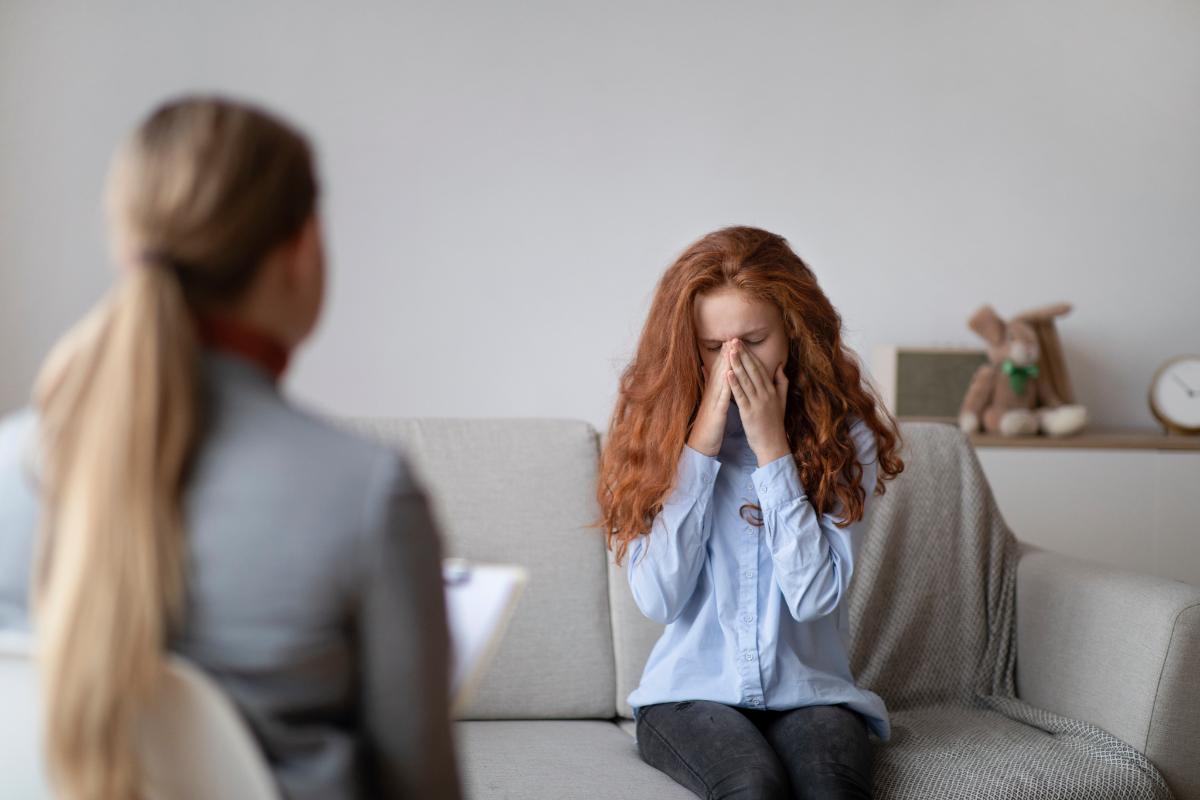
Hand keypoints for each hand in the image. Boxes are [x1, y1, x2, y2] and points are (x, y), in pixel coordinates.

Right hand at [687, 341, 733, 456]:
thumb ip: (710, 388)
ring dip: (725, 364)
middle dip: (726, 354)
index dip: (726, 355)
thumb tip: (706, 373)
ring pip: (720, 380)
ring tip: (731, 350)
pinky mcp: (716, 412)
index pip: (721, 370)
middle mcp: (712, 394)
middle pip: (720, 370)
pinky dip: (725, 385)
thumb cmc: (708, 425)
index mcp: (713, 392)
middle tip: (732, 336)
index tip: (732, 340)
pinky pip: (721, 397)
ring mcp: (713, 402)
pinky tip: (729, 374)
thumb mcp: (710, 404)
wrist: (700, 444)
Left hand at [726, 339, 789, 465]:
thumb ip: (782, 382)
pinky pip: (740, 396)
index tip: (741, 342)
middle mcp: (765, 394)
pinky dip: (734, 384)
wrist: (773, 445)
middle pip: (752, 370)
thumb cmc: (775, 423)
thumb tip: (780, 366)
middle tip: (733, 339)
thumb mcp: (782, 400)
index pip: (760, 368)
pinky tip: (728, 373)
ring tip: (729, 351)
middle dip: (742, 354)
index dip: (750, 354)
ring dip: (737, 364)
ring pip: (746, 380)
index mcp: (772, 390)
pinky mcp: (749, 413)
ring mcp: (757, 403)